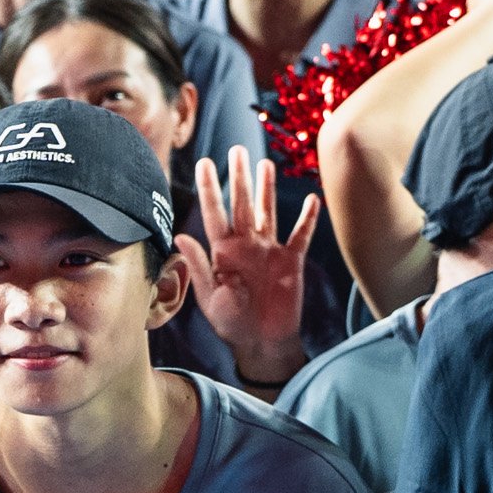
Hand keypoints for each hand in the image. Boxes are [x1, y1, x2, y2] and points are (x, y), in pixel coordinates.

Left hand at [187, 149, 323, 380]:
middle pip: (241, 203)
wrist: (261, 343)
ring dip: (266, 189)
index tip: (203, 162)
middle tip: (236, 150)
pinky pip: (300, 235)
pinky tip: (311, 199)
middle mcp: (245, 244)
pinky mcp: (291, 261)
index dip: (209, 188)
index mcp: (222, 251)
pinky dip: (306, 218)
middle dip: (238, 177)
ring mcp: (269, 250)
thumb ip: (199, 266)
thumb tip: (180, 236)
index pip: (214, 212)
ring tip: (265, 163)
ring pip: (267, 211)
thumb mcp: (209, 297)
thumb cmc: (231, 323)